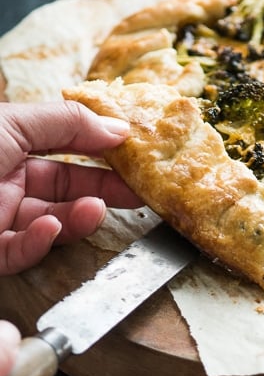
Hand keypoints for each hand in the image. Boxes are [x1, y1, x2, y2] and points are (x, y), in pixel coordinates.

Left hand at [0, 100, 141, 274]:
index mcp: (9, 147)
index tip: (134, 158)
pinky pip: (21, 253)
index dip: (99, 154)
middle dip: (101, 192)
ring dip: (76, 219)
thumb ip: (67, 123)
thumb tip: (119, 127)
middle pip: (64, 192)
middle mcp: (5, 183)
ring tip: (95, 210)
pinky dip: (39, 244)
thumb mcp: (12, 122)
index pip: (63, 151)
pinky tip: (49, 229)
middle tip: (138, 194)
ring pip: (50, 225)